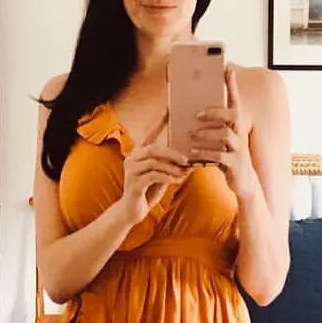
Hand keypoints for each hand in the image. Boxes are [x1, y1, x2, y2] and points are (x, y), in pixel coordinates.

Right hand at [117, 111, 188, 225]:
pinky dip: (166, 177)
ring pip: (153, 162)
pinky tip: (176, 180)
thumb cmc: (148, 191)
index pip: (149, 134)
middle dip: (172, 152)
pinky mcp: (133, 184)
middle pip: (153, 148)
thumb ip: (171, 167)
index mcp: (139, 154)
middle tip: (186, 158)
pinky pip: (152, 176)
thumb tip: (190, 160)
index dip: (159, 122)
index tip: (169, 110)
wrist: (132, 212)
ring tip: (184, 172)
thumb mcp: (162, 176)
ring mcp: (131, 171)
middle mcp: (132, 159)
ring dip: (171, 167)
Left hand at [190, 65, 256, 196]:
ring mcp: (239, 149)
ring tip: (190, 134)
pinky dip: (204, 153)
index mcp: (236, 126)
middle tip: (197, 113)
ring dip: (205, 134)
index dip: (232, 85)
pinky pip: (219, 156)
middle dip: (215, 112)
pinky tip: (192, 153)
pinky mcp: (234, 164)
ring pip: (224, 136)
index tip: (228, 68)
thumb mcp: (222, 140)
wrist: (243, 182)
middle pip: (232, 116)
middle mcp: (240, 134)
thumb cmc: (229, 157)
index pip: (235, 101)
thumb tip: (192, 112)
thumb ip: (213, 127)